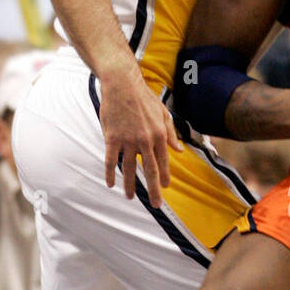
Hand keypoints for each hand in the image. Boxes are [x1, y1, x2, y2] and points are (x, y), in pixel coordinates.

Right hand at [97, 66, 182, 204]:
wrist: (123, 85)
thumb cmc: (144, 98)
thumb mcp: (163, 114)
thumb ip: (171, 133)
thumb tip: (179, 150)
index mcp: (160, 135)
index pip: (163, 162)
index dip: (164, 176)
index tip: (164, 188)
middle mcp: (146, 141)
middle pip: (150, 171)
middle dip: (153, 190)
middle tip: (155, 205)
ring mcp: (128, 141)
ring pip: (129, 169)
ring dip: (129, 185)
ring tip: (130, 197)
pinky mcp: (112, 138)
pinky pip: (110, 160)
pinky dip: (110, 173)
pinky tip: (110, 184)